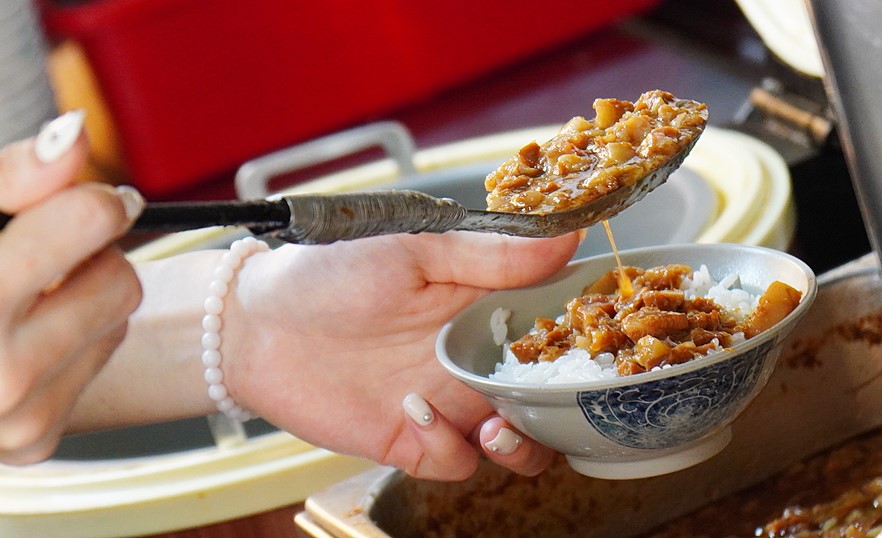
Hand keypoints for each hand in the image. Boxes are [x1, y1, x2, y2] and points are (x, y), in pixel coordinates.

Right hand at [0, 111, 143, 463]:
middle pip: (120, 278)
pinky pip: (101, 359)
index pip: (88, 220)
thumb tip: (74, 134)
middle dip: (88, 256)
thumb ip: (12, 177)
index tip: (77, 198)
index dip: (88, 199)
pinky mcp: (33, 440)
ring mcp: (15, 416)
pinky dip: (75, 339)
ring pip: (119, 319)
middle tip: (41, 253)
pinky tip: (21, 335)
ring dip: (85, 295)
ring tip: (24, 294)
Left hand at [224, 230, 580, 479]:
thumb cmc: (332, 273)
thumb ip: (490, 254)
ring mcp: (448, 403)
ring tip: (496, 424)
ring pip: (518, 444)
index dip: (583, 340)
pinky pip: (455, 461)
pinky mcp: (414, 441)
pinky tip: (412, 411)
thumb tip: (566, 236)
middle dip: (564, 409)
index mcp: (485, 307)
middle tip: (556, 401)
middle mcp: (475, 359)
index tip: (601, 340)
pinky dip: (446, 445)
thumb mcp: (415, 250)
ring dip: (521, 443)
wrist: (258, 326)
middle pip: (550, 398)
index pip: (556, 328)